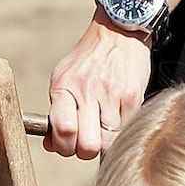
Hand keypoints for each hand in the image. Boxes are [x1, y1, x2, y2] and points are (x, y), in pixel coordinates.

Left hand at [45, 12, 151, 158]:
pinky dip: (120, 131)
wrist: (118, 34)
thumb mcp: (64, 79)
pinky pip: (125, 130)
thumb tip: (51, 146)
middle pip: (87, 146)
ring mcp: (112, 96)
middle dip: (85, 152)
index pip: (63, 130)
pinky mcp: (133, 98)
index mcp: (64, 87)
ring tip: (102, 129)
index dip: (65, 147)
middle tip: (86, 142)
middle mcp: (87, 91)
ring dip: (104, 143)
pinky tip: (116, 117)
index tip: (68, 145)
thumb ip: (57, 113)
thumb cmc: (87, 61)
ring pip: (108, 143)